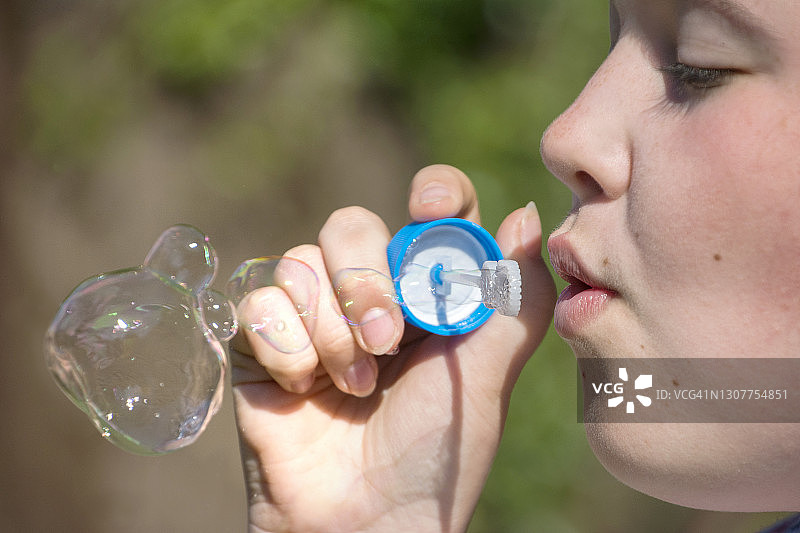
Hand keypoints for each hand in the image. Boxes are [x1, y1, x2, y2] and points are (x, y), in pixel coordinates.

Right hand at [231, 165, 555, 532]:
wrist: (367, 519)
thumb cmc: (437, 449)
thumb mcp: (488, 374)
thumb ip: (515, 296)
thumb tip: (529, 214)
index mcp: (427, 290)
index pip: (431, 208)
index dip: (434, 191)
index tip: (432, 205)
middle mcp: (370, 293)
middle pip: (350, 224)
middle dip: (365, 281)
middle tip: (385, 342)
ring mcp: (313, 316)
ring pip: (299, 262)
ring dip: (329, 329)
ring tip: (353, 385)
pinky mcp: (264, 342)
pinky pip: (259, 303)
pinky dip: (287, 348)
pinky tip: (305, 389)